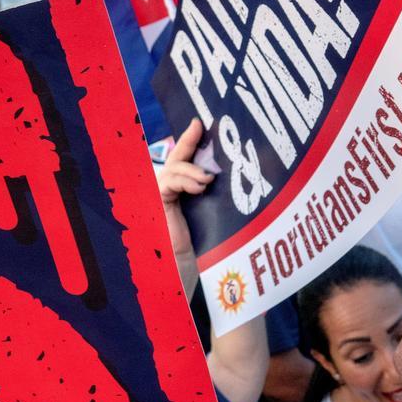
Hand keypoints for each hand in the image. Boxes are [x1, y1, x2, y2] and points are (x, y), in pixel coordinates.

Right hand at [158, 118, 214, 298]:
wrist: (195, 278)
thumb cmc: (212, 254)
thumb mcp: (221, 218)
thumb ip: (222, 198)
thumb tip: (243, 174)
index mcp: (184, 197)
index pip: (185, 163)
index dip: (190, 142)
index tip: (201, 123)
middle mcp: (169, 197)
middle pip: (175, 160)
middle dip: (187, 141)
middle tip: (200, 125)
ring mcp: (161, 202)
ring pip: (170, 169)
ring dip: (189, 168)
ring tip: (207, 179)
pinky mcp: (158, 208)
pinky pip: (167, 184)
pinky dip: (183, 180)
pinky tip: (200, 185)